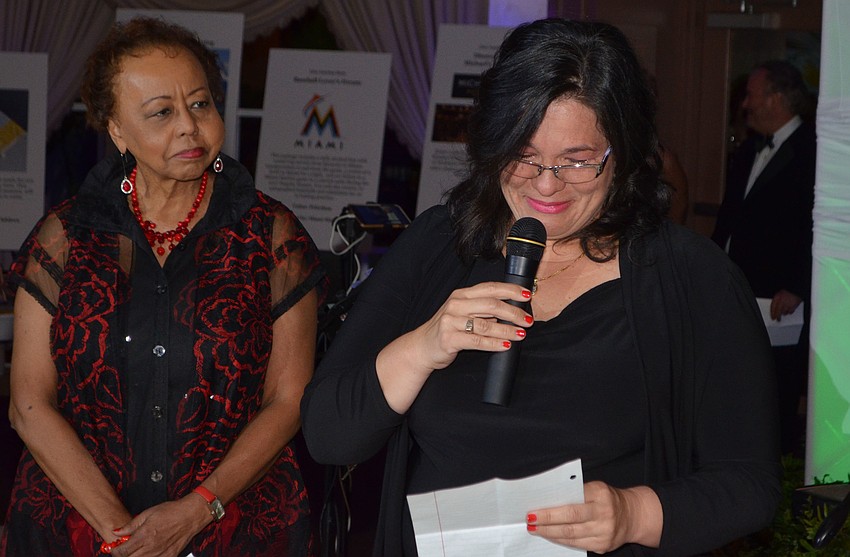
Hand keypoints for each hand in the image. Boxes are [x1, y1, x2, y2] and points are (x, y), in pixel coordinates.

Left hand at [109, 495, 211, 556]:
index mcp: (144, 535)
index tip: (115, 549)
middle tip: (124, 550)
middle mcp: (151, 547)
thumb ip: (131, 525)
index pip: (122, 552)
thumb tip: (117, 532)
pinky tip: (148, 552)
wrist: (191, 515)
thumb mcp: (148, 513)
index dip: (115, 552)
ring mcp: (161, 554)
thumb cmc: (172, 511)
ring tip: (137, 549)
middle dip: (124, 556)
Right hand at [375, 281, 531, 412]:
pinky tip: (506, 345)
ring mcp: (451, 321)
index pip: (490, 288)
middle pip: (491, 304)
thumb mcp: (463, 313)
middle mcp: (456, 304)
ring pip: (486, 325)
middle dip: (514, 312)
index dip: (511, 290)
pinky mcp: (449, 338)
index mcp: (461, 295)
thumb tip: (511, 311)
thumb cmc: (447, 330)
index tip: (527, 295)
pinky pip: (477, 341)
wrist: (422, 347)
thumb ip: (483, 310)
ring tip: (521, 334)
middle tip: (528, 320)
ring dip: (507, 330)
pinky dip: (494, 344)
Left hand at [526, 482, 661, 553]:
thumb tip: (547, 501)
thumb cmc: (607, 499)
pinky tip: (550, 536)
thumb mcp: (595, 488)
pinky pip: (576, 544)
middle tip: (530, 522)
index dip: (550, 511)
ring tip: (536, 530)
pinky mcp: (603, 546)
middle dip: (546, 523)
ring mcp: (604, 533)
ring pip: (571, 536)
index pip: (571, 504)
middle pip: (569, 521)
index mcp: (600, 495)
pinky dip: (561, 540)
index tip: (533, 511)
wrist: (633, 515)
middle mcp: (604, 514)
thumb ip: (575, 493)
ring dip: (550, 533)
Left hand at [770, 289, 801, 320]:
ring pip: (784, 313)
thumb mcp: (779, 293)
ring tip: (783, 314)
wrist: (797, 288)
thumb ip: (776, 300)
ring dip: (783, 314)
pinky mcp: (794, 306)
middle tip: (777, 319)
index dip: (772, 313)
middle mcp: (782, 301)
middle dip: (778, 317)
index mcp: (777, 297)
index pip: (773, 308)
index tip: (772, 317)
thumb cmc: (788, 290)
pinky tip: (788, 312)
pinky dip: (789, 312)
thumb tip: (774, 307)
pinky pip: (790, 312)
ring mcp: (788, 304)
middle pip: (778, 312)